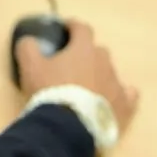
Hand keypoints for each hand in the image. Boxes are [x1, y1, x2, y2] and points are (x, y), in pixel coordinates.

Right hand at [15, 19, 138, 132]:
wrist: (68, 129)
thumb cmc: (50, 92)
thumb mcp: (30, 66)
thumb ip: (28, 47)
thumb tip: (28, 40)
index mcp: (84, 49)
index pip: (81, 28)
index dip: (72, 27)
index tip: (65, 29)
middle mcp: (105, 62)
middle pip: (97, 51)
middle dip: (85, 54)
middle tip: (70, 66)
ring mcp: (118, 84)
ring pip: (110, 73)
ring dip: (99, 75)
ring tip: (86, 88)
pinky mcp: (126, 107)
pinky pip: (128, 95)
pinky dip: (120, 95)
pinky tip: (112, 100)